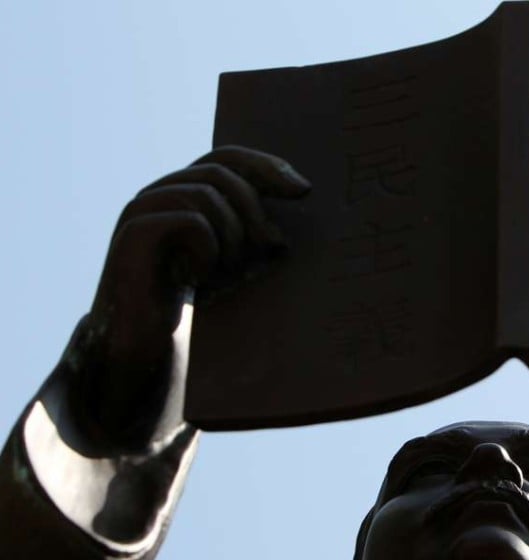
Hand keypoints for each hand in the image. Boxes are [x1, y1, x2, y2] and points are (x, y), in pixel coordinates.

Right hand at [79, 146, 309, 442]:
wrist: (145, 343)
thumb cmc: (196, 302)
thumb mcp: (237, 260)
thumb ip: (258, 230)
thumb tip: (302, 197)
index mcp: (186, 192)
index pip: (228, 157)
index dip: (267, 166)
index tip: (304, 191)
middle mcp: (162, 192)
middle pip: (221, 172)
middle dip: (254, 209)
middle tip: (272, 247)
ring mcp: (143, 208)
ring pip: (206, 195)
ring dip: (232, 234)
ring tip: (229, 270)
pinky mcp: (134, 231)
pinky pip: (188, 219)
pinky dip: (207, 248)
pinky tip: (199, 275)